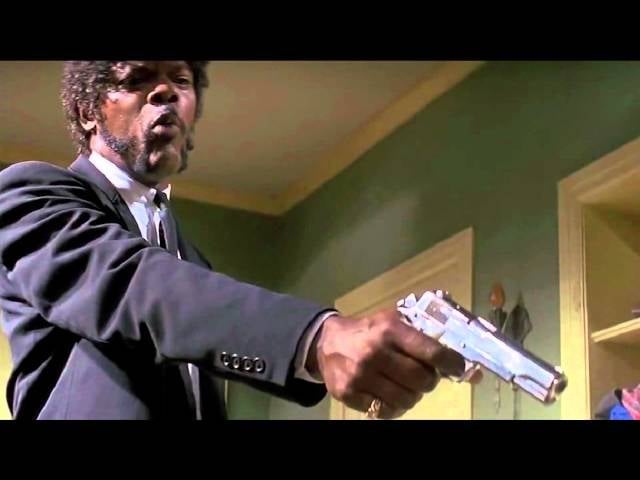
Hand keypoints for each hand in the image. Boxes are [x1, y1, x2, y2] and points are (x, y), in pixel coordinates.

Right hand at [307, 308, 480, 418]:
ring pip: (406, 400)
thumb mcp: (393, 321)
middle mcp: (375, 352)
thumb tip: (465, 363)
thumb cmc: (368, 330)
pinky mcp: (349, 394)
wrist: (327, 342)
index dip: (451, 363)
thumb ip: (424, 336)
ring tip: (405, 385)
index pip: (431, 352)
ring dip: (412, 395)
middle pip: (421, 380)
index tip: (458, 367)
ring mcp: (360, 375)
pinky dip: (392, 406)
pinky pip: (385, 411)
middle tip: (424, 376)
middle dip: (429, 380)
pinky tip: (388, 393)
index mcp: (389, 329)